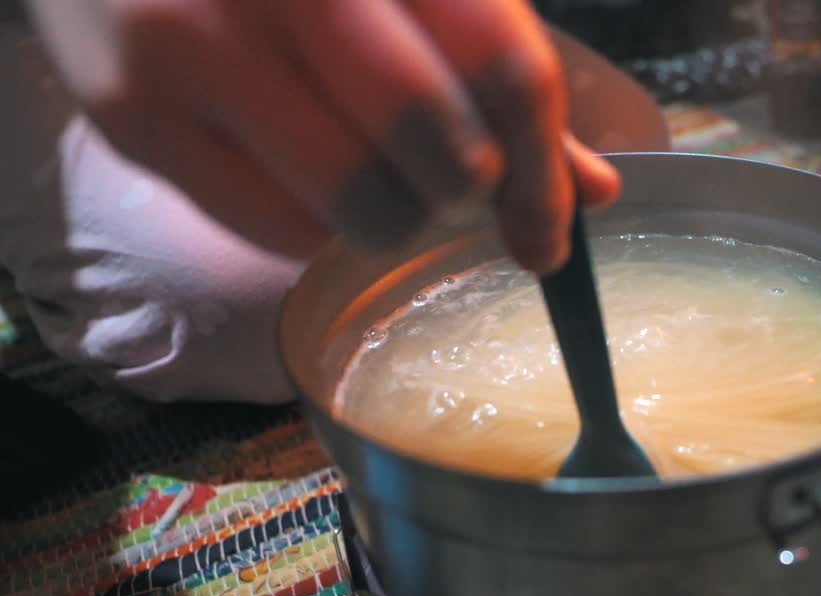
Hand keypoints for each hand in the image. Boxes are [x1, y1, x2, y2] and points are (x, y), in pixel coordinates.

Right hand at [25, 0, 620, 273]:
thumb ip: (496, 71)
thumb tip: (591, 190)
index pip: (504, 66)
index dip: (544, 171)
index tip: (550, 234)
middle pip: (438, 140)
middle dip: (469, 189)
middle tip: (456, 182)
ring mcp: (197, 41)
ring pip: (360, 202)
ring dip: (397, 218)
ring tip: (377, 173)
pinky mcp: (135, 112)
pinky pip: (277, 230)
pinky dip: (319, 228)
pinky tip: (306, 171)